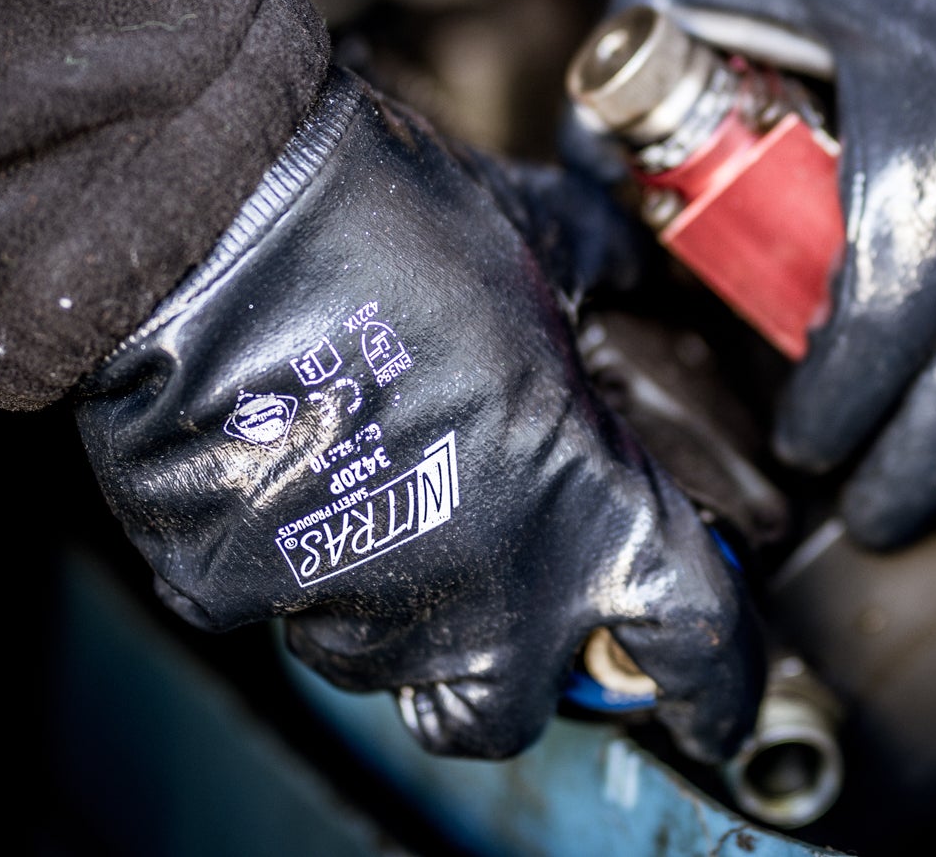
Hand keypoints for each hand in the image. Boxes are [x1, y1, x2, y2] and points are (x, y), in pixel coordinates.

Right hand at [76, 71, 760, 759]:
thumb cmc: (388, 234)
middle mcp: (489, 593)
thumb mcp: (541, 247)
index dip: (716, 687)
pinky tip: (296, 471)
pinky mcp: (241, 597)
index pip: (696, 648)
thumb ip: (603, 277)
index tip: (711, 702)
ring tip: (383, 488)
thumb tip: (629, 268)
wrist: (219, 228)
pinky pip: (283, 611)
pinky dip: (295, 562)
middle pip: (523, 707)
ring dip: (403, 606)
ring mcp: (359, 611)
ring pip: (395, 665)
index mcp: (589, 516)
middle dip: (520, 665)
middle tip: (509, 585)